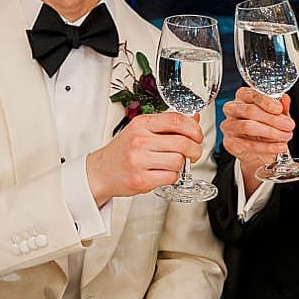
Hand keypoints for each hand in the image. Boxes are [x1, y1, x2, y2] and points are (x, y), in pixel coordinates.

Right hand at [85, 111, 203, 203]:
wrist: (101, 172)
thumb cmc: (123, 151)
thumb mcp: (142, 130)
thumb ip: (168, 124)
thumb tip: (194, 118)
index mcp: (142, 123)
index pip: (177, 120)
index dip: (194, 128)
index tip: (197, 135)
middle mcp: (140, 140)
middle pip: (183, 143)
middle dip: (195, 150)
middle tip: (193, 153)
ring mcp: (139, 160)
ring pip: (179, 161)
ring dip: (181, 166)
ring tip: (172, 165)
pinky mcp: (141, 179)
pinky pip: (171, 178)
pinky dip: (172, 177)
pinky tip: (163, 174)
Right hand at [219, 88, 292, 195]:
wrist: (257, 152)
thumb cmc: (265, 127)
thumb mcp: (277, 115)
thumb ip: (281, 106)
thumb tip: (285, 100)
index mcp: (243, 96)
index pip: (252, 94)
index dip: (267, 101)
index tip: (280, 109)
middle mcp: (232, 109)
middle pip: (250, 111)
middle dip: (272, 119)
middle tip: (288, 125)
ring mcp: (229, 125)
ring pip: (248, 127)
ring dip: (270, 132)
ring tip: (285, 136)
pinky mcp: (229, 142)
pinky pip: (248, 145)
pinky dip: (267, 147)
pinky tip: (279, 147)